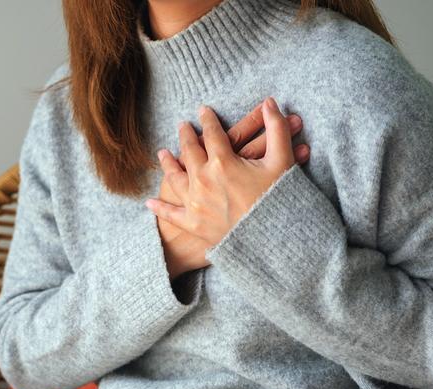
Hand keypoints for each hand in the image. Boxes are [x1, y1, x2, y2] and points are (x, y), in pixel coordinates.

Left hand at [148, 97, 297, 261]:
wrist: (273, 241)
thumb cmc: (279, 200)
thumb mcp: (282, 161)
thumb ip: (276, 129)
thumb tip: (270, 102)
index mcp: (222, 161)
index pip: (211, 133)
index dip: (207, 119)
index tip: (203, 111)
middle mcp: (203, 179)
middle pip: (189, 151)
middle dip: (185, 136)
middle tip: (182, 126)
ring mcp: (195, 202)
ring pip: (175, 177)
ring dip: (168, 163)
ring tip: (162, 153)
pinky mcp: (193, 224)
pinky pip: (171, 214)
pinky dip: (160, 208)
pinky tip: (150, 202)